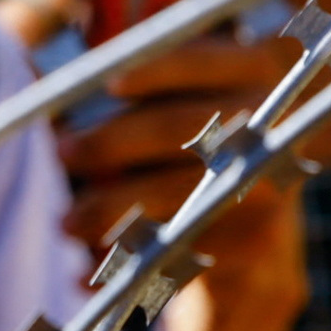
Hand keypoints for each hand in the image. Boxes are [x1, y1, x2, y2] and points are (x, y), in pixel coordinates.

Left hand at [50, 37, 309, 330]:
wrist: (259, 219)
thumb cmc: (197, 135)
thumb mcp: (182, 89)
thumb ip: (139, 63)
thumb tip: (55, 58)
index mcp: (261, 67)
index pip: (200, 60)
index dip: (155, 70)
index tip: (109, 83)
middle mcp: (275, 125)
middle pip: (180, 127)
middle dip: (111, 142)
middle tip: (63, 154)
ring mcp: (270, 185)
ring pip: (176, 194)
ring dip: (112, 207)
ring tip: (67, 222)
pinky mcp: (254, 240)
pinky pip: (179, 252)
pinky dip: (126, 264)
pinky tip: (84, 273)